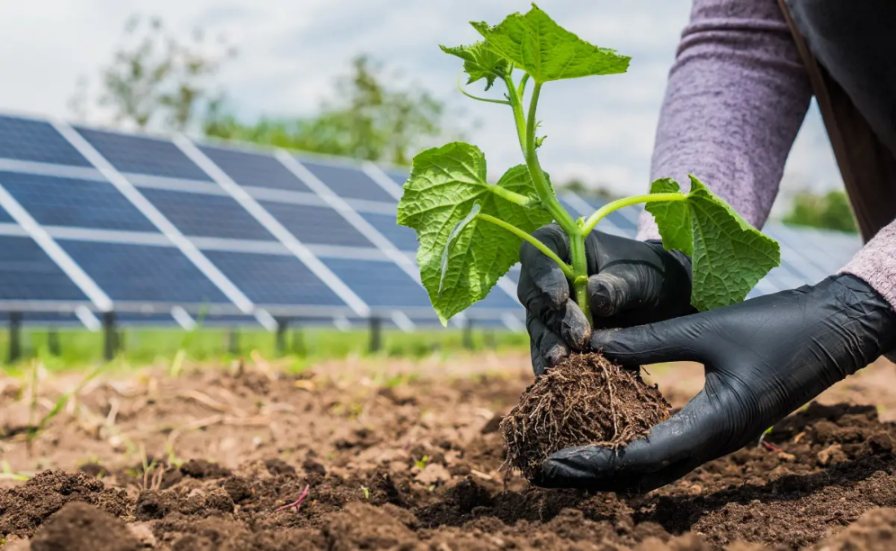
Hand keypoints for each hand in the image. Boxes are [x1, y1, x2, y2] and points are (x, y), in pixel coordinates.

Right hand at [517, 224, 692, 374]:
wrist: (664, 301)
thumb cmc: (651, 275)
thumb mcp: (642, 276)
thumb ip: (619, 285)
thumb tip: (595, 297)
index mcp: (564, 245)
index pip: (538, 252)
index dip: (542, 274)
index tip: (559, 297)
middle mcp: (549, 276)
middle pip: (534, 295)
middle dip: (555, 319)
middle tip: (580, 337)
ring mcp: (549, 308)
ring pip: (538, 326)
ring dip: (550, 345)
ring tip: (565, 363)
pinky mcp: (556, 336)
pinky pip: (547, 352)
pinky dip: (552, 366)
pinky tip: (558, 380)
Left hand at [535, 274, 895, 491]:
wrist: (832, 331)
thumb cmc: (775, 327)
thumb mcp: (706, 329)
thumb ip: (648, 339)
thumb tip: (592, 343)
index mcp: (714, 426)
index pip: (641, 456)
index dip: (594, 460)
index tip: (554, 460)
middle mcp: (713, 443)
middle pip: (642, 474)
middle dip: (593, 475)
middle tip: (545, 470)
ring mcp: (717, 439)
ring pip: (655, 467)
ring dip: (610, 467)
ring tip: (566, 459)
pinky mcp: (718, 427)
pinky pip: (669, 450)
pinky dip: (632, 450)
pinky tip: (607, 436)